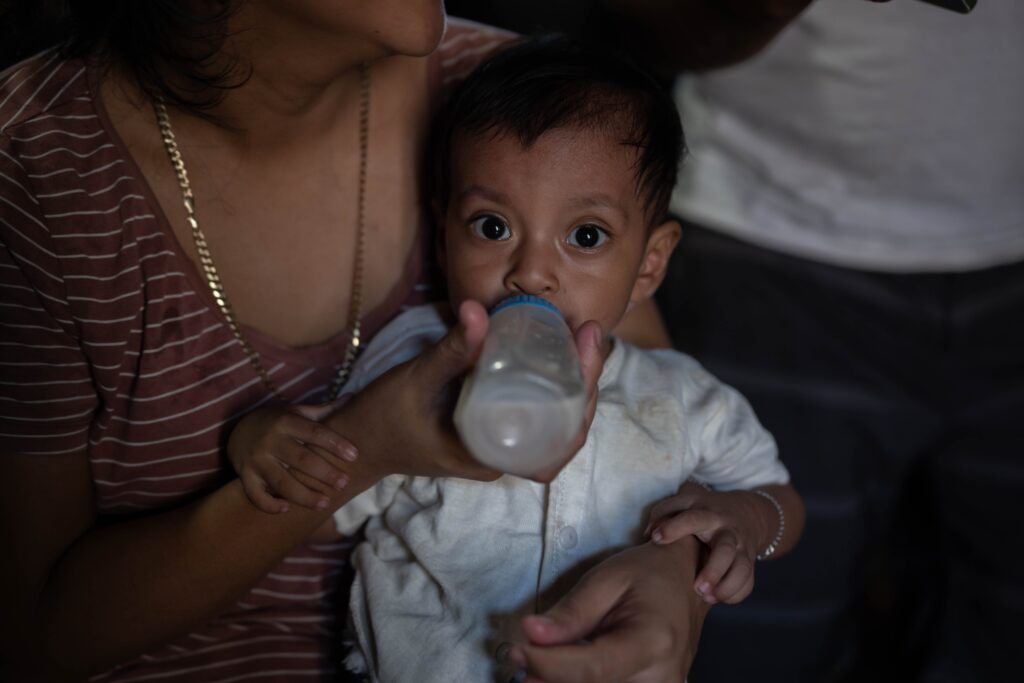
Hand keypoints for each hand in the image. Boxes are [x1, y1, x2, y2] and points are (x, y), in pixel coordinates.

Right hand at [228, 404, 357, 512]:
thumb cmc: (278, 422)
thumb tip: (353, 398)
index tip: (354, 455)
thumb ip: (324, 410)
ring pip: (281, 482)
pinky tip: (287, 509)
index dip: (335, 444)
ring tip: (326, 504)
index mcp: (286, 422)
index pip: (314, 432)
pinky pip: (256, 496)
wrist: (238, 430)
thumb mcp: (297, 411)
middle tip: (345, 483)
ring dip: (304, 496)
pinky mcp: (245, 476)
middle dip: (325, 473)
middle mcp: (270, 440)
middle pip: (301, 459)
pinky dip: (270, 505)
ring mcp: (256, 460)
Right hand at [323, 301, 604, 484]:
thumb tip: (476, 311)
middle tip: (591, 334)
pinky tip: (556, 354)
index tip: (588, 353)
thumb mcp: (414, 382)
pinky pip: (535, 414)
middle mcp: (503, 458)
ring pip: (554, 423)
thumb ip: (447, 351)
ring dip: (574, 384)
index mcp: (491, 458)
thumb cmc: (384, 419)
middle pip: (566, 430)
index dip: (583, 401)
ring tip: (583, 340)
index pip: (559, 442)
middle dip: (587, 383)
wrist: (359, 442)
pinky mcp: (493, 431)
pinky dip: (552, 386)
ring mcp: (499, 447)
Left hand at [508, 539, 707, 682]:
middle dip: (550, 676)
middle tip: (523, 653)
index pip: (592, 669)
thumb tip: (532, 634)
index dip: (549, 663)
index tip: (518, 648)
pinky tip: (565, 669)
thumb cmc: (647, 573)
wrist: (686, 581)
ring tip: (543, 660)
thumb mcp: (606, 578)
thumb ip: (571, 612)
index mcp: (653, 641)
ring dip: (563, 681)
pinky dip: (582, 682)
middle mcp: (661, 676)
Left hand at [644, 482, 769, 604]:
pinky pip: (747, 583)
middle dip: (713, 571)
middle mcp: (727, 532)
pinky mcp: (748, 564)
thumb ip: (664, 514)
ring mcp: (741, 549)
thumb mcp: (685, 504)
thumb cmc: (702, 512)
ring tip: (706, 598)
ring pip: (742, 569)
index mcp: (708, 514)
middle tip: (696, 588)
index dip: (674, 528)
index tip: (656, 539)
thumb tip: (649, 535)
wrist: (745, 513)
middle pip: (726, 550)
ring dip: (726, 587)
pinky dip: (735, 594)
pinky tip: (717, 598)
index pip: (693, 519)